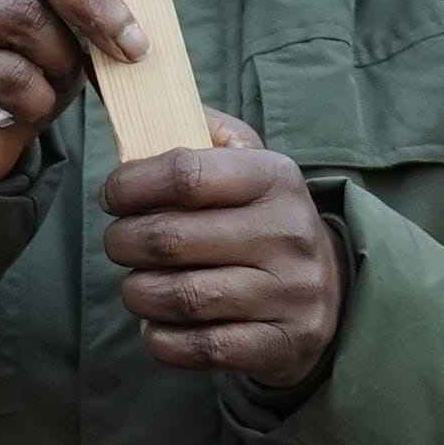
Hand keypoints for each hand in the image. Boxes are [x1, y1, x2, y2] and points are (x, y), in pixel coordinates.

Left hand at [103, 114, 343, 394]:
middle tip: (118, 243)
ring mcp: (291, 293)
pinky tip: (157, 323)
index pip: (184, 173)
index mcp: (275, 178)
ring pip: (180, 296)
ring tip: (136, 284)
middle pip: (169, 239)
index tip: (112, 195)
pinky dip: (161, 338)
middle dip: (122, 242)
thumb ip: (196, 128)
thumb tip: (138, 97)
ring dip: (137, 292)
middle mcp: (289, 234)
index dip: (129, 184)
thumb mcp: (246, 161)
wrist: (331, 292)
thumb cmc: (261, 216)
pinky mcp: (283, 344)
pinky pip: (200, 347)